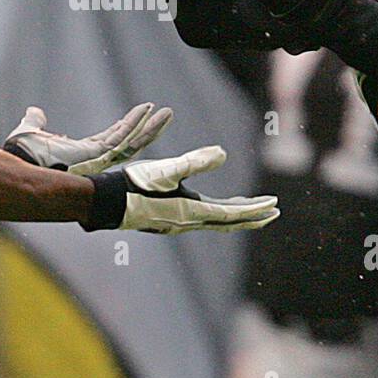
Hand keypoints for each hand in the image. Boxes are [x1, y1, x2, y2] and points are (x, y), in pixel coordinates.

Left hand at [4, 102, 173, 175]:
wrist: (20, 167)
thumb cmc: (23, 158)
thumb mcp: (31, 133)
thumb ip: (36, 123)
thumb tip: (34, 112)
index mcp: (83, 154)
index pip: (112, 140)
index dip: (126, 127)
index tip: (140, 115)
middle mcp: (95, 159)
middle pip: (129, 143)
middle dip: (148, 130)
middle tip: (165, 116)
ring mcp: (99, 158)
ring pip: (132, 142)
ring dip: (151, 127)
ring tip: (167, 113)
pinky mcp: (98, 154)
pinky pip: (122, 137)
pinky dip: (135, 123)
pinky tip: (148, 110)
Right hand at [85, 146, 278, 233]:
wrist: (102, 202)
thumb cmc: (132, 184)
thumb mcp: (165, 169)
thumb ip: (194, 161)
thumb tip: (223, 154)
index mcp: (191, 212)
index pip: (232, 214)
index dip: (255, 209)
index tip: (275, 205)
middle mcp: (187, 222)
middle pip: (228, 222)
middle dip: (251, 216)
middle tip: (273, 212)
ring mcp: (175, 223)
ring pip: (213, 222)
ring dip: (233, 216)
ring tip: (247, 209)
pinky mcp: (164, 220)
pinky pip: (200, 219)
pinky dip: (215, 214)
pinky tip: (208, 209)